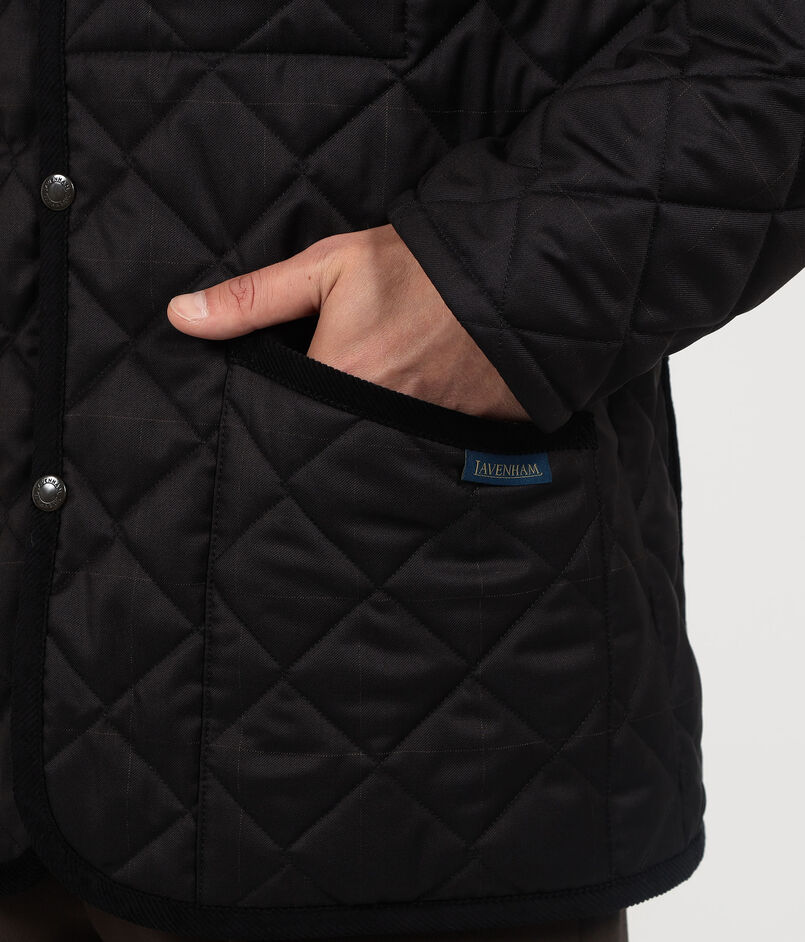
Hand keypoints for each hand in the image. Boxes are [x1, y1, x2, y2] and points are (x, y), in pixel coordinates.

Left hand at [166, 223, 530, 421]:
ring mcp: (426, 436)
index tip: (278, 410)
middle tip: (325, 415)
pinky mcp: (464, 441)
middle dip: (320, 435)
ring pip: (375, 452)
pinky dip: (413, 442)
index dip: (278, 416)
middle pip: (329, 444)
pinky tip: (415, 417)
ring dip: (365, 440)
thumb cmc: (419, 268)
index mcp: (339, 380)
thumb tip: (179, 317)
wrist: (516, 276)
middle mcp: (380, 420)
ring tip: (374, 413)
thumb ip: (254, 298)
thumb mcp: (332, 267)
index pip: (284, 421)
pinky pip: (423, 454)